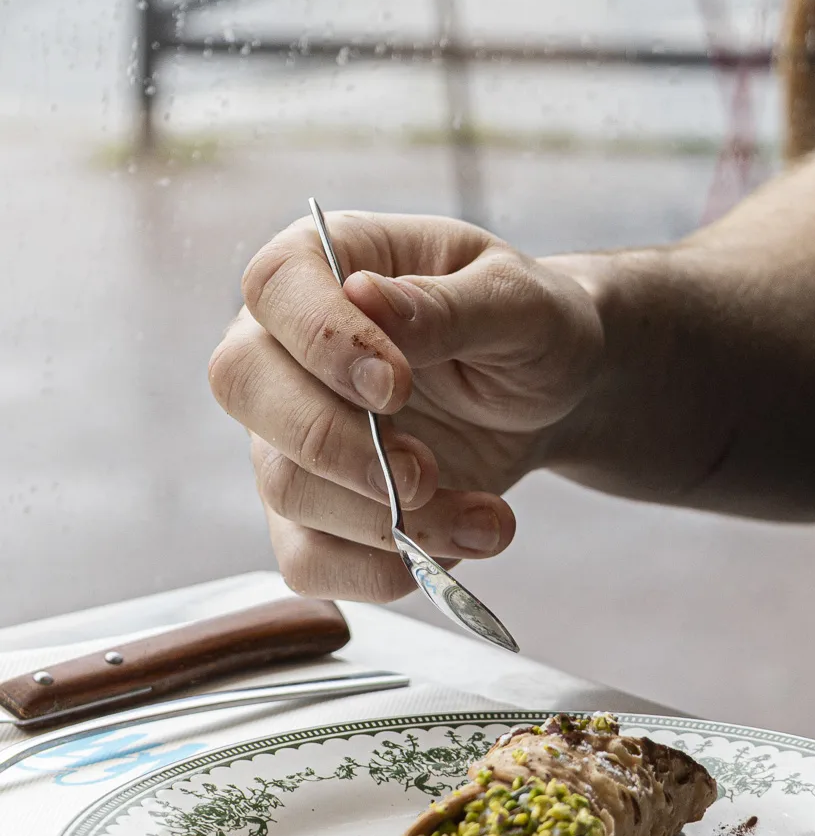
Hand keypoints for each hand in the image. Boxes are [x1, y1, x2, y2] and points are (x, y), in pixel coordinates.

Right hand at [209, 211, 602, 602]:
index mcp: (325, 264)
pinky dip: (385, 571)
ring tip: (486, 519)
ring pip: (285, 487)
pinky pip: (308, 560)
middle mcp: (285, 346)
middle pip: (244, 388)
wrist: (549, 400)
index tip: (396, 384)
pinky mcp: (313, 511)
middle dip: (338, 446)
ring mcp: (287, 434)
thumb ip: (449, 306)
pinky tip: (459, 544)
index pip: (274, 287)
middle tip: (424, 472)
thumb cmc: (528, 330)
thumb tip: (367, 298)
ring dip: (389, 522)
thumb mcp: (519, 304)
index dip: (322, 340)